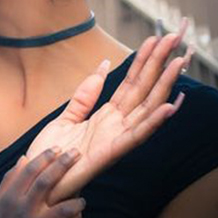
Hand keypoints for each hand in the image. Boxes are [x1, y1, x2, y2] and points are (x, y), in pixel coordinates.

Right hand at [0, 148, 85, 217]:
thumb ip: (11, 178)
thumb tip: (25, 158)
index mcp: (11, 197)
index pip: (30, 170)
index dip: (45, 157)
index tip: (58, 148)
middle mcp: (23, 211)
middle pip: (47, 182)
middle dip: (63, 165)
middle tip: (77, 153)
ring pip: (63, 210)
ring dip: (77, 203)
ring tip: (82, 200)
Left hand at [27, 30, 190, 203]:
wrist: (38, 179)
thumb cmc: (52, 153)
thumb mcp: (66, 117)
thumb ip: (85, 95)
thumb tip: (104, 65)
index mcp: (107, 116)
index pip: (131, 83)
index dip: (143, 61)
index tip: (156, 39)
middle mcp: (117, 126)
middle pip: (143, 89)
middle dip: (158, 64)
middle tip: (174, 38)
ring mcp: (116, 139)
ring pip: (146, 107)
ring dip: (164, 85)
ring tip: (179, 63)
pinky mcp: (112, 153)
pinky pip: (137, 135)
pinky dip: (154, 121)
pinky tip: (170, 106)